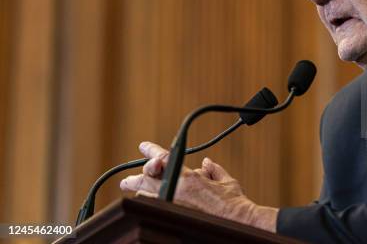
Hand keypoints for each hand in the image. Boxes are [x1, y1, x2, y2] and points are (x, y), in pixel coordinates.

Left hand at [119, 141, 277, 231]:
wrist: (237, 222)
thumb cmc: (234, 202)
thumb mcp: (226, 181)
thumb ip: (214, 170)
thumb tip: (206, 163)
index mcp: (189, 177)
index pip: (164, 158)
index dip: (151, 150)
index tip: (144, 146)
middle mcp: (176, 190)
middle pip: (146, 178)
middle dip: (135, 178)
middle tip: (127, 179)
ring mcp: (171, 205)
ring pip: (145, 195)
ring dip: (139, 191)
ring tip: (132, 190)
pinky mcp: (172, 216)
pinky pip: (153, 207)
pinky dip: (149, 203)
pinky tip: (146, 203)